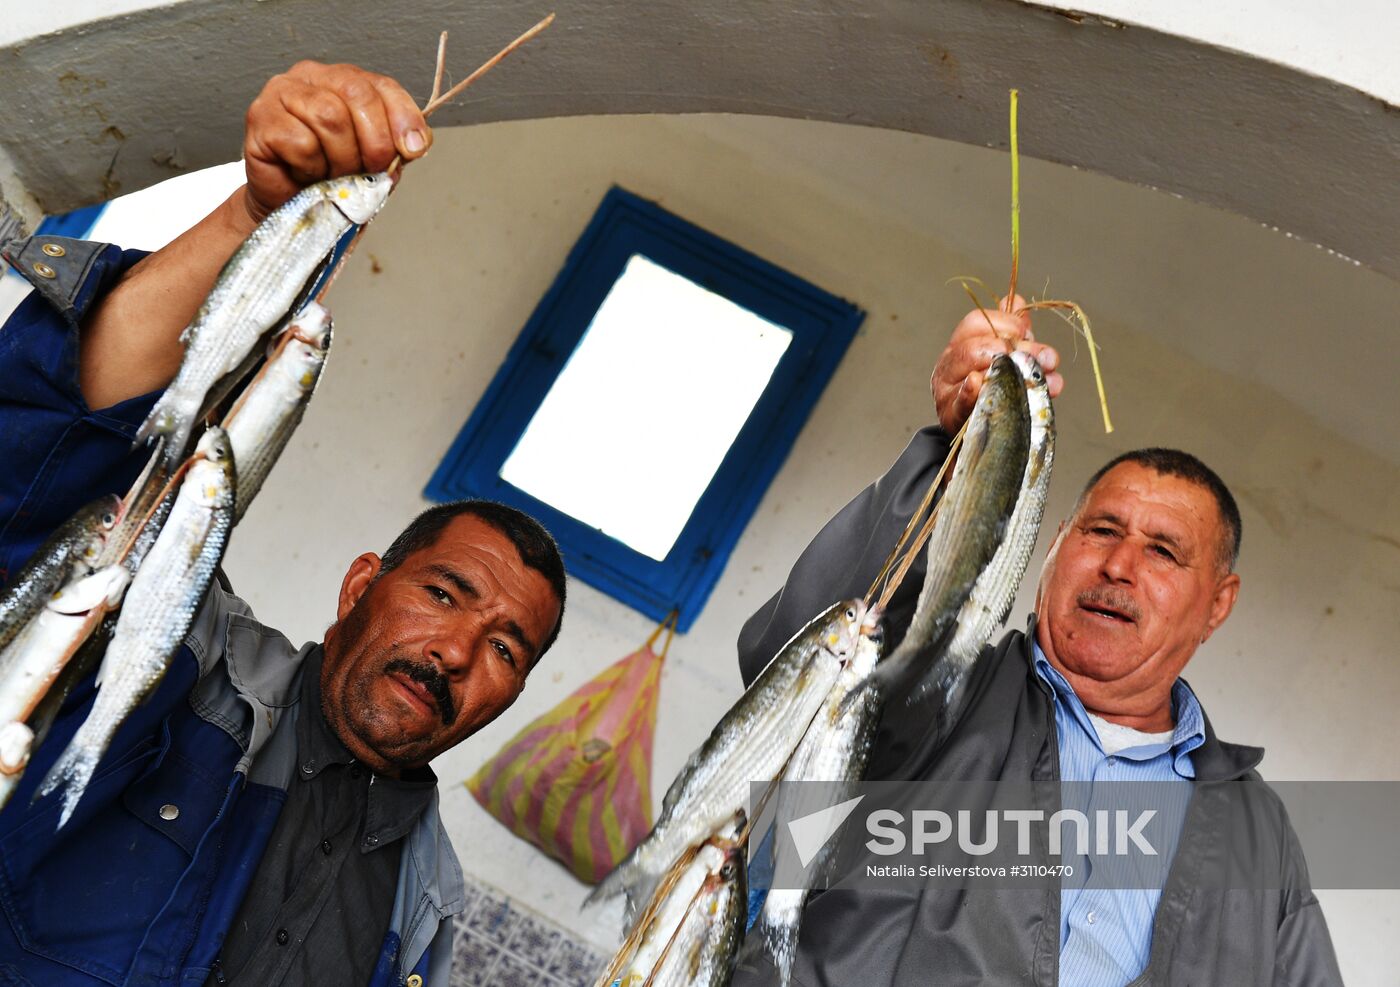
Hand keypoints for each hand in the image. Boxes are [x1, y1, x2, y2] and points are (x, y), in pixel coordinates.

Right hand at [241, 61, 431, 222]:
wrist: (290, 205)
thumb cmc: (330, 177)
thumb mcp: (373, 159)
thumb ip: (396, 144)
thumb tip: (415, 143)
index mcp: (343, 79)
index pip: (382, 85)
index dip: (403, 118)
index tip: (413, 150)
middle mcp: (311, 76)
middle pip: (357, 96)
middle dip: (374, 143)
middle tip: (368, 170)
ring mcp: (282, 93)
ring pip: (330, 118)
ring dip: (341, 158)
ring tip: (333, 174)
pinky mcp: (261, 119)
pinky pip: (301, 143)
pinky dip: (312, 167)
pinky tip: (306, 172)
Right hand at [930, 295, 1063, 433]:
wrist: (978, 432)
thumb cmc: (991, 389)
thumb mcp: (1002, 355)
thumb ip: (1010, 330)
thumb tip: (1018, 302)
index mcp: (960, 344)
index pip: (976, 322)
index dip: (1006, 323)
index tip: (1029, 334)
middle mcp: (949, 365)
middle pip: (974, 347)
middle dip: (1016, 350)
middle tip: (1047, 358)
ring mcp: (947, 391)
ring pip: (969, 372)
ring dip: (1008, 373)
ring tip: (1036, 378)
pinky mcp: (951, 417)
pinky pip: (959, 402)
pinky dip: (971, 393)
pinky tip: (981, 385)